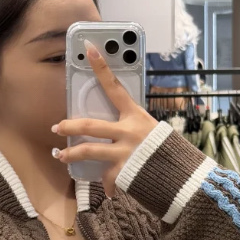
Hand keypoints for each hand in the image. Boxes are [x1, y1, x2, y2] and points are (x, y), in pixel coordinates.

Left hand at [51, 42, 156, 196]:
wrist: (183, 177)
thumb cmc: (166, 152)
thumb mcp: (151, 132)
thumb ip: (132, 129)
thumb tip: (115, 131)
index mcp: (136, 116)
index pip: (115, 88)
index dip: (101, 68)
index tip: (88, 49)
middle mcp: (128, 132)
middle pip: (90, 126)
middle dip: (69, 126)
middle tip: (56, 127)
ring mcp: (124, 152)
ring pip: (88, 151)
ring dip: (71, 154)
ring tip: (60, 155)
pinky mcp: (123, 172)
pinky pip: (107, 178)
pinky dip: (108, 184)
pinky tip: (108, 190)